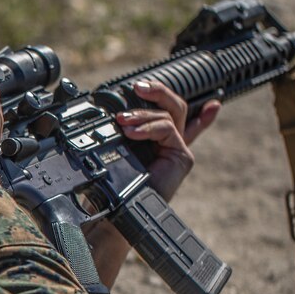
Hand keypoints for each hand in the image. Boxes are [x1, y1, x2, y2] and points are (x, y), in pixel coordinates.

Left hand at [115, 80, 220, 200]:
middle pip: (174, 106)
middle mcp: (170, 143)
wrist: (118, 209)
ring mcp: (178, 149)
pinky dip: (149, 127)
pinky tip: (132, 133)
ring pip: (171, 113)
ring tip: (122, 121)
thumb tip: (112, 114)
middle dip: (158, 90)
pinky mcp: (182, 156)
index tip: (150, 85)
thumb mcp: (115, 150)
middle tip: (138, 86)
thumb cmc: (113, 185)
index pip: (169, 114)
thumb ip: (120, 132)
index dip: (169, 96)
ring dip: (143, 113)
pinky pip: (168, 129)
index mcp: (156, 141)